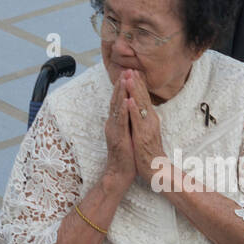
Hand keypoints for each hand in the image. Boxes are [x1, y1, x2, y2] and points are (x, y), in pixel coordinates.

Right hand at [103, 75, 135, 189]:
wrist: (120, 172)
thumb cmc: (126, 154)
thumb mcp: (127, 134)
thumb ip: (126, 122)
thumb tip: (131, 110)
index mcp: (116, 122)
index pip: (119, 101)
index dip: (122, 87)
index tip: (128, 74)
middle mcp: (113, 124)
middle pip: (116, 101)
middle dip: (121, 85)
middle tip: (126, 70)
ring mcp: (114, 130)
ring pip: (117, 108)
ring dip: (121, 93)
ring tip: (125, 79)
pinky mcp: (119, 138)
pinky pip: (121, 122)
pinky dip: (124, 110)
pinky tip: (127, 100)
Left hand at [124, 70, 167, 185]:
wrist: (155, 169)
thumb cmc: (148, 152)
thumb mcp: (145, 132)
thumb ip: (143, 120)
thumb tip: (139, 109)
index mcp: (149, 119)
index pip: (144, 98)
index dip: (138, 84)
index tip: (133, 71)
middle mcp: (150, 120)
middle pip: (143, 98)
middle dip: (136, 83)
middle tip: (131, 68)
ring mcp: (147, 128)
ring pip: (141, 106)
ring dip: (134, 91)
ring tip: (129, 78)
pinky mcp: (143, 136)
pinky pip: (137, 121)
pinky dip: (133, 110)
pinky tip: (130, 100)